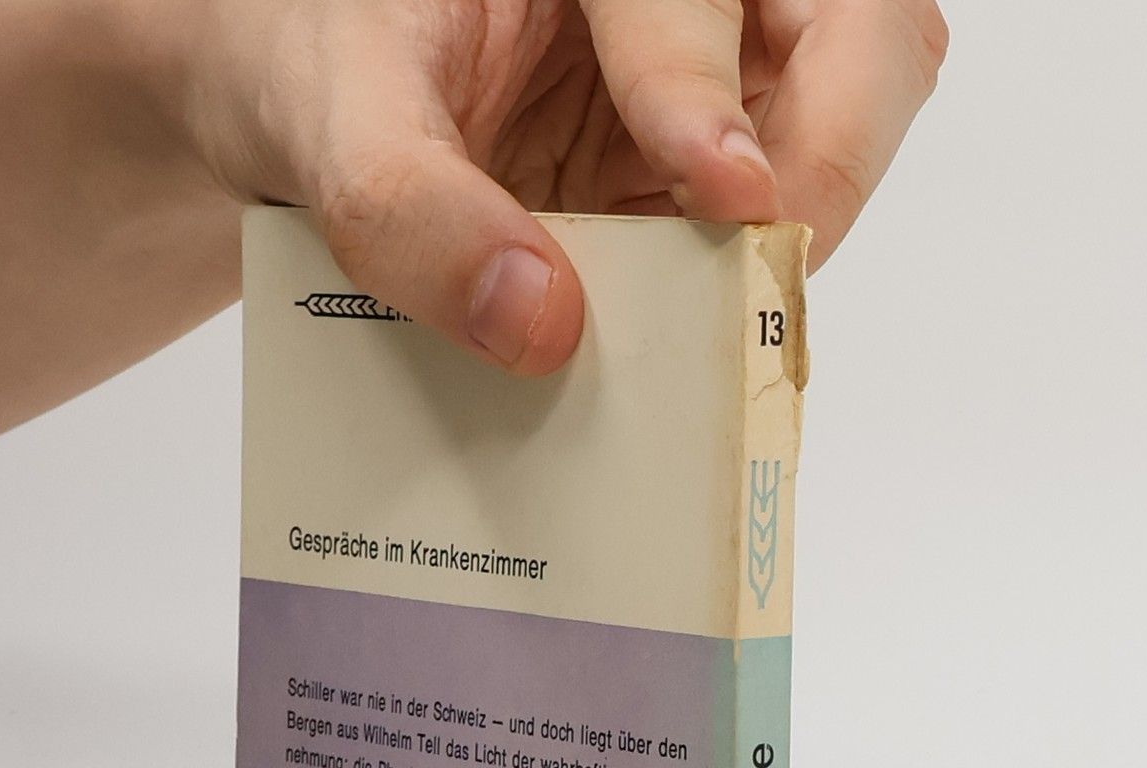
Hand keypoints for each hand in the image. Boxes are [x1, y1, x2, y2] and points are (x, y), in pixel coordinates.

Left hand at [157, 0, 946, 373]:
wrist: (288, 110)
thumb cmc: (313, 60)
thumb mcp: (329, 115)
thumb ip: (408, 206)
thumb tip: (540, 321)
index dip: (711, 86)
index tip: (723, 192)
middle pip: (859, 34)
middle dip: (832, 151)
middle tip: (760, 264)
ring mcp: (714, 84)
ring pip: (845, 129)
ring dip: (795, 238)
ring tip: (720, 330)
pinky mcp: (700, 184)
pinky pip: (769, 237)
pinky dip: (742, 302)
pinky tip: (685, 354)